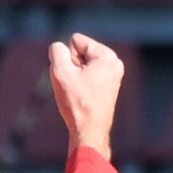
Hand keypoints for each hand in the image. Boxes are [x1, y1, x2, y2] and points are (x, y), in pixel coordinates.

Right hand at [49, 33, 123, 158]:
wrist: (89, 131)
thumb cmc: (77, 103)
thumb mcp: (61, 72)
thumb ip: (57, 52)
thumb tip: (58, 47)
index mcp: (107, 56)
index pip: (76, 41)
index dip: (67, 58)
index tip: (73, 77)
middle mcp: (114, 63)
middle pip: (80, 52)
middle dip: (72, 66)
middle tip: (75, 86)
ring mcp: (113, 75)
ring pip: (83, 66)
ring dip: (74, 77)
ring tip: (79, 93)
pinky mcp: (109, 86)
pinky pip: (87, 77)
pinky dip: (80, 85)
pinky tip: (82, 98)